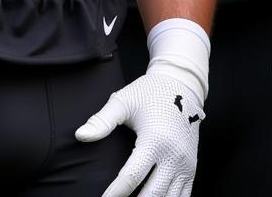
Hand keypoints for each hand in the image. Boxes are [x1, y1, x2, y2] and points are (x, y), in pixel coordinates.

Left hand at [76, 62, 202, 196]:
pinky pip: (184, 196)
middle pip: (152, 194)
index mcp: (155, 140)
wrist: (181, 86)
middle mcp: (173, 156)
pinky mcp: (191, 168)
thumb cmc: (148, 93)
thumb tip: (80, 136)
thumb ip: (102, 121)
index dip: (115, 192)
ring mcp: (185, 164)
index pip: (131, 176)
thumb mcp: (123, 101)